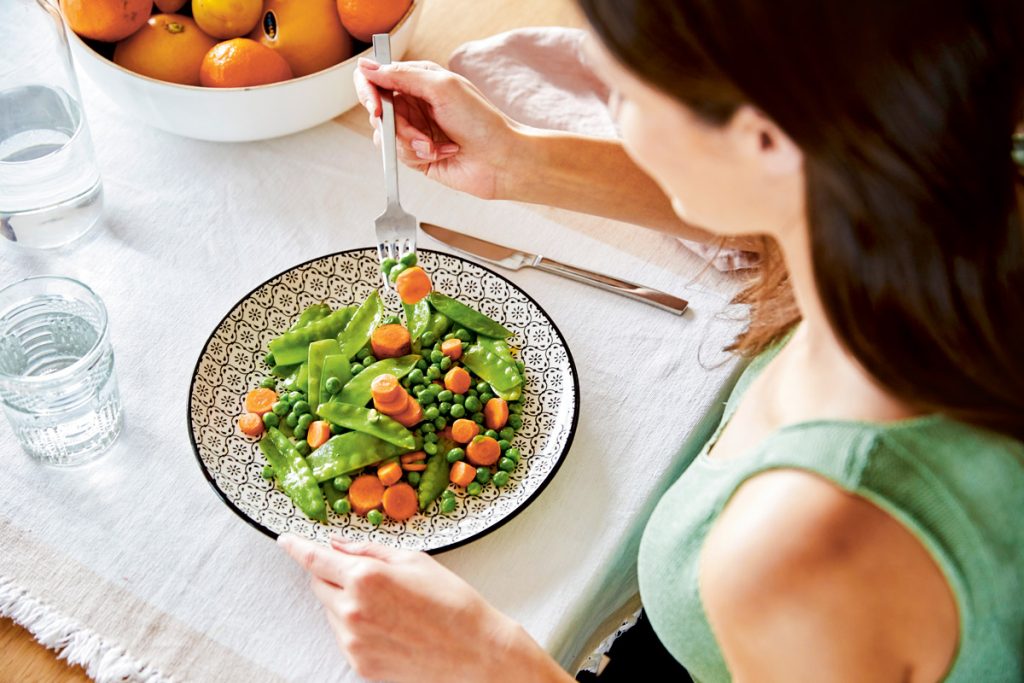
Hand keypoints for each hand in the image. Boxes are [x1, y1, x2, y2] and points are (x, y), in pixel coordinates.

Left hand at [278, 533, 534, 681]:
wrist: (474, 655)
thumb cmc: (452, 602)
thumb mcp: (415, 561)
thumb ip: (370, 551)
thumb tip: (338, 545)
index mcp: (366, 578)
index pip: (315, 559)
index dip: (297, 547)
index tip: (285, 540)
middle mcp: (352, 610)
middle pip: (319, 585)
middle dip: (333, 574)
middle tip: (367, 574)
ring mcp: (353, 641)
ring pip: (331, 611)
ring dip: (346, 601)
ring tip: (389, 605)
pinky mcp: (358, 663)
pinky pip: (344, 635)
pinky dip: (356, 625)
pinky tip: (390, 625)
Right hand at [354, 58, 523, 199]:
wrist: (500, 160)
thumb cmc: (481, 121)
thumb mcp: (442, 87)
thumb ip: (402, 75)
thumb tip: (368, 67)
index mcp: (419, 80)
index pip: (377, 77)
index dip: (369, 91)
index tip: (377, 108)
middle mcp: (414, 103)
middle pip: (378, 110)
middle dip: (397, 126)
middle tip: (418, 134)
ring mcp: (415, 130)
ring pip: (386, 136)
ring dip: (410, 143)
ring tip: (434, 146)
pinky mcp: (416, 155)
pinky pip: (398, 155)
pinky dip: (417, 155)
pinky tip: (440, 154)